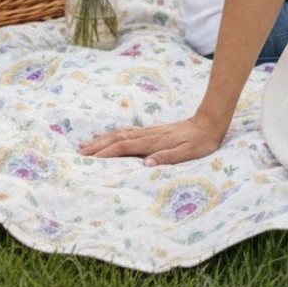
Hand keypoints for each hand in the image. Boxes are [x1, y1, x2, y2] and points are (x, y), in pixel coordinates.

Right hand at [78, 114, 225, 166]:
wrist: (209, 122)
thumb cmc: (201, 141)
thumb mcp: (189, 152)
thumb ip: (168, 157)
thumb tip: (147, 164)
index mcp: (154, 142)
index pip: (124, 147)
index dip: (106, 153)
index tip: (90, 160)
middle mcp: (148, 134)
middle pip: (117, 139)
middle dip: (97, 146)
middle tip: (78, 154)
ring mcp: (149, 131)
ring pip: (120, 134)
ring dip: (102, 140)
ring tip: (85, 145)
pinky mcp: (152, 130)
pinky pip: (127, 132)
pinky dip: (113, 135)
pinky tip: (108, 137)